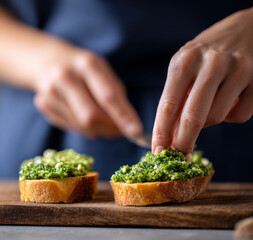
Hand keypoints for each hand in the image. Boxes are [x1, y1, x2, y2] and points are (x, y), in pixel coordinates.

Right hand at [33, 47, 142, 138]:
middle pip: (90, 116)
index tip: (135, 132)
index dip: (122, 116)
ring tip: (103, 123)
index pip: (108, 96)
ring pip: (80, 125)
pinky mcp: (42, 103)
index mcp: (87, 64)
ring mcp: (50, 91)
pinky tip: (83, 117)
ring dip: (97, 130)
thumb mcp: (102, 71)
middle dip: (109, 129)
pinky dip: (82, 128)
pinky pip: (69, 126)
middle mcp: (66, 76)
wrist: (47, 60)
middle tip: (120, 133)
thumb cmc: (83, 68)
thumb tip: (127, 127)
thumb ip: (116, 96)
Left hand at [152, 8, 252, 154]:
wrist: (247, 28)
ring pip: (217, 118)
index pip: (168, 105)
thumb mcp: (184, 65)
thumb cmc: (206, 54)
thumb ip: (176, 96)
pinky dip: (231, 116)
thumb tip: (169, 135)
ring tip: (208, 107)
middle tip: (179, 156)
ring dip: (209, 122)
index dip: (161, 133)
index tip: (157, 152)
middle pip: (193, 118)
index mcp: (185, 61)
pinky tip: (229, 101)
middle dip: (183, 142)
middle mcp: (211, 64)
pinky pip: (240, 116)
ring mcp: (238, 70)